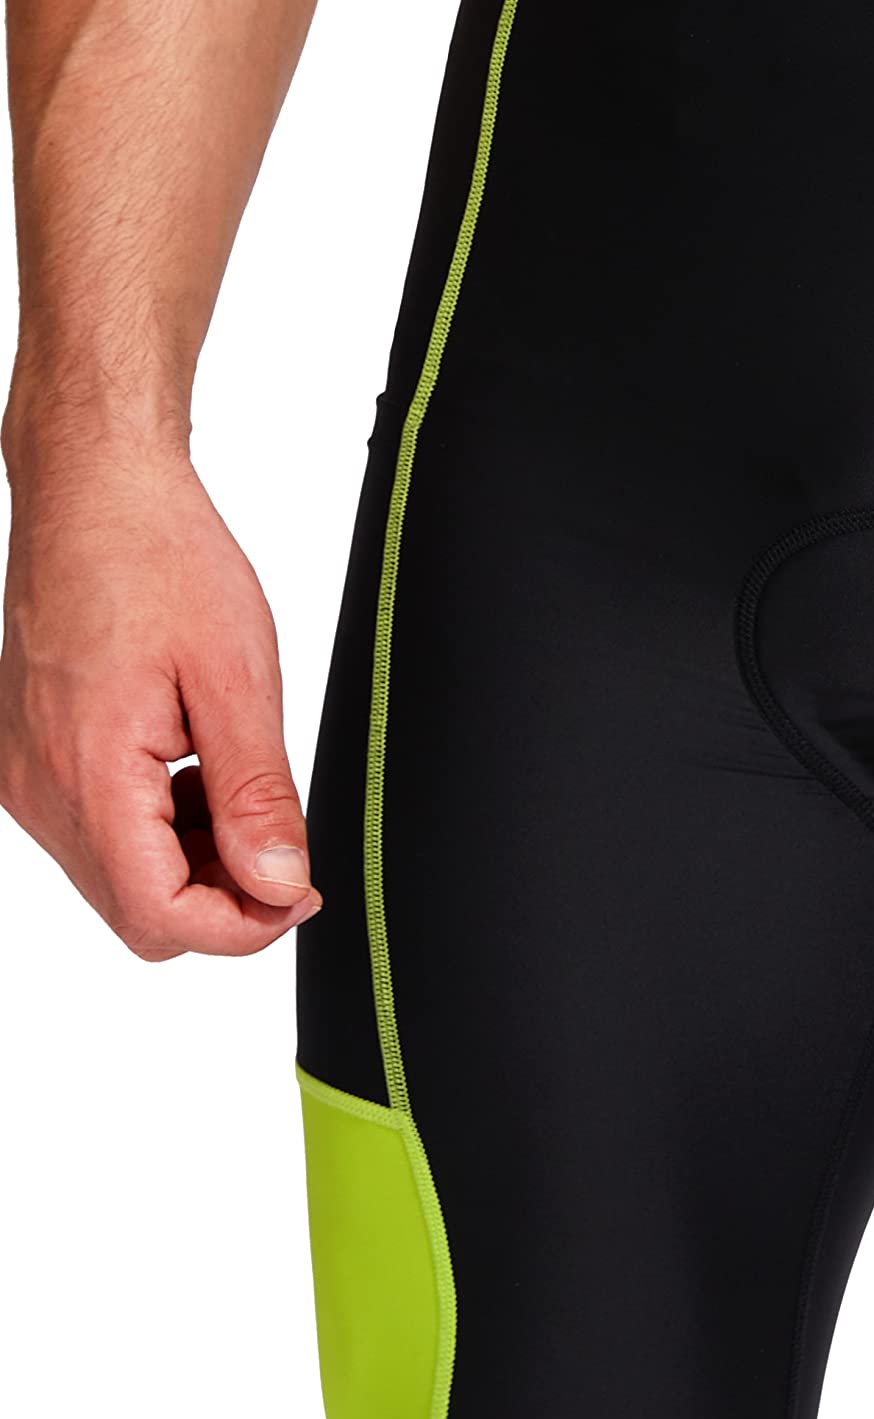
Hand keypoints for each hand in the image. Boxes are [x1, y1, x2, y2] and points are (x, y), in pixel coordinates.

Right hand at [0, 439, 319, 955]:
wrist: (95, 491)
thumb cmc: (160, 560)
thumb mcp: (237, 679)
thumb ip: (257, 797)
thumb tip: (280, 886)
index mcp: (88, 773)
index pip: (160, 916)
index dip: (243, 926)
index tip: (301, 892)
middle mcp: (38, 787)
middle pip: (136, 912)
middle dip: (221, 898)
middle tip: (281, 844)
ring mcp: (25, 774)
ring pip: (117, 877)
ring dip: (191, 860)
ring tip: (236, 782)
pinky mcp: (30, 757)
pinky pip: (97, 832)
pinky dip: (158, 825)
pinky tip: (196, 769)